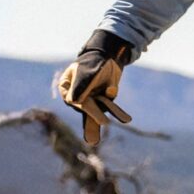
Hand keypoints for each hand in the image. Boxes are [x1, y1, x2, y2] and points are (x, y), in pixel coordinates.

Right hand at [54, 30, 135, 147]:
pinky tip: (126, 117)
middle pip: (86, 109)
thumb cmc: (94, 61)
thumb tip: (75, 101)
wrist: (110, 55)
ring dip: (103, 122)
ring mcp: (92, 98)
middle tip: (94, 138)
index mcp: (67, 88)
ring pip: (98, 112)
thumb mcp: (87, 71)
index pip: (72, 99)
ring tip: (104, 138)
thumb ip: (81, 85)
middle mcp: (78, 95)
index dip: (80, 104)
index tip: (85, 105)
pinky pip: (111, 107)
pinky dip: (118, 112)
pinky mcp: (105, 100)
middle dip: (93, 119)